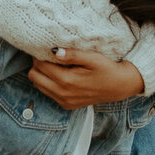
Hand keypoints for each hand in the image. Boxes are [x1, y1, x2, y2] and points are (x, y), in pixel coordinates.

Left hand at [26, 48, 145, 108]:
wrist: (119, 86)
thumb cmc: (107, 69)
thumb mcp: (92, 58)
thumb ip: (73, 55)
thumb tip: (55, 51)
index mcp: (67, 80)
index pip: (40, 66)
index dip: (40, 55)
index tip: (47, 49)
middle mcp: (63, 93)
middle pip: (34, 77)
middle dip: (38, 65)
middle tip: (49, 57)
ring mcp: (64, 101)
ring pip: (38, 86)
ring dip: (42, 75)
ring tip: (55, 66)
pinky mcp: (67, 105)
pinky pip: (48, 93)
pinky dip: (49, 84)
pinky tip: (61, 76)